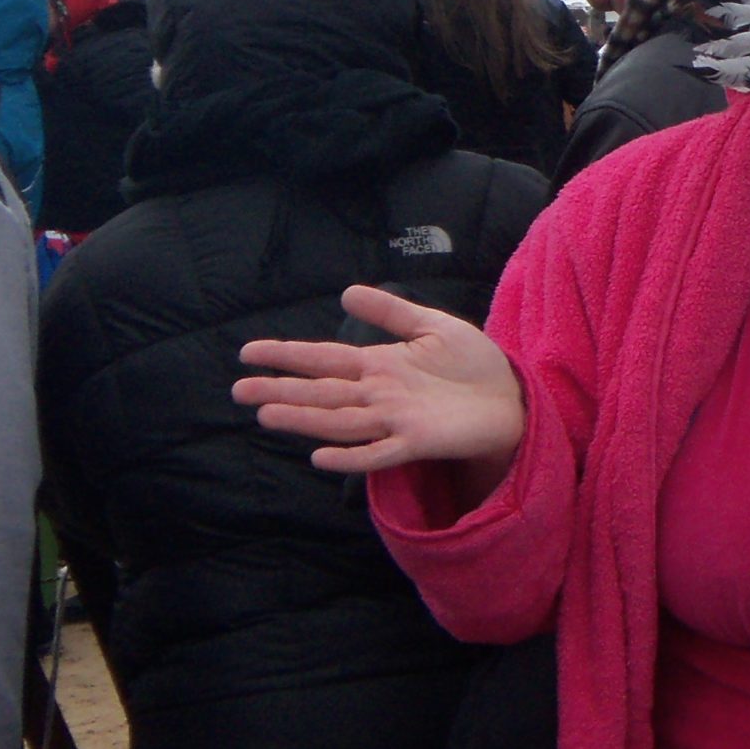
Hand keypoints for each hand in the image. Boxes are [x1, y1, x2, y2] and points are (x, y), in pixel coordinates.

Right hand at [233, 284, 525, 476]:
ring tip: (265, 414)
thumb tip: (346, 291)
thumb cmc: (474, 364)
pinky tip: (320, 456)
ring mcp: (395, 420)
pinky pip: (377, 453)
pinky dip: (350, 457)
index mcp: (379, 366)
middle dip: (280, 390)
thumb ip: (391, 311)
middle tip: (238, 389)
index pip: (324, 359)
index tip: (248, 352)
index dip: (288, 355)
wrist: (511, 395)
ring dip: (303, 419)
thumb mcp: (432, 325)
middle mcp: (379, 394)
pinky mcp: (417, 441)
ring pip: (339, 421)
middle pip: (321, 392)